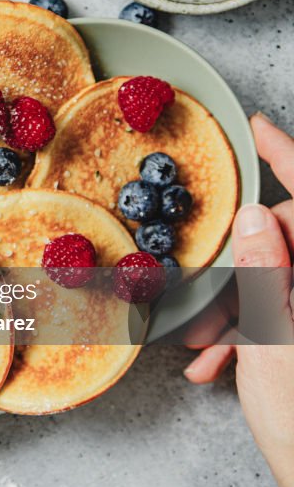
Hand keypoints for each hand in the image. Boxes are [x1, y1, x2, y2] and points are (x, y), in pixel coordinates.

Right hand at [184, 113, 293, 486]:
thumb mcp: (274, 343)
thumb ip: (268, 275)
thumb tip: (257, 216)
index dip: (287, 157)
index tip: (258, 128)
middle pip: (286, 242)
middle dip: (238, 263)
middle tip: (202, 291)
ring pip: (275, 280)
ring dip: (234, 305)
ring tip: (203, 343)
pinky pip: (277, 310)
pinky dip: (245, 328)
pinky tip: (219, 359)